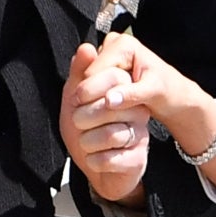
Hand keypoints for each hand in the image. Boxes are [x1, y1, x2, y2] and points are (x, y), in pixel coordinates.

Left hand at [62, 41, 151, 204]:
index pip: (112, 77)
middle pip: (109, 106)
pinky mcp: (137, 159)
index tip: (75, 101)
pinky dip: (94, 161)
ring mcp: (140, 136)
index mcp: (125, 92)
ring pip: (111, 134)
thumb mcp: (75, 101)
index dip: (86, 90)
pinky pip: (111, 158)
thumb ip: (79, 75)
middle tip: (78, 124)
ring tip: (85, 144)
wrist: (94, 169)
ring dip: (87, 142)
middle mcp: (138, 111)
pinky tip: (93, 159)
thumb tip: (86, 47)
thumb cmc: (86, 130)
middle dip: (82, 118)